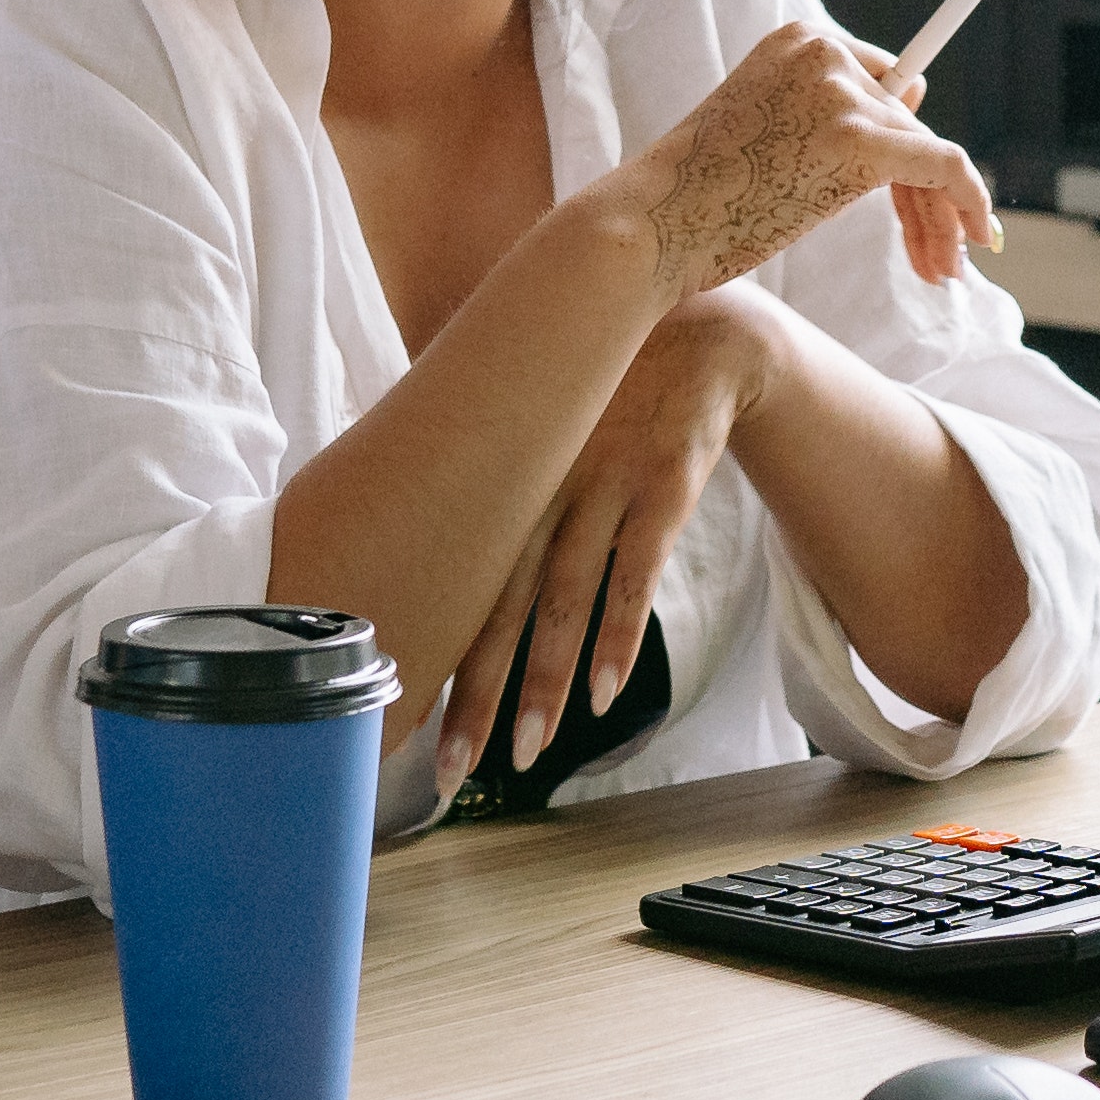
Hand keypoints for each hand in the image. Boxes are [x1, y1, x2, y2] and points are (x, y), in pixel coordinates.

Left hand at [435, 289, 787, 791]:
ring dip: (543, 681)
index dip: (429, 653)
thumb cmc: (610, 383)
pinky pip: (637, 570)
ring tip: (521, 752)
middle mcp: (542, 487)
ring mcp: (604, 486)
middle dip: (471, 694)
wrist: (701, 327)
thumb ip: (489, 466)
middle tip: (446, 772)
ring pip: (562, 599)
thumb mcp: (539, 413)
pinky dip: (621, 632)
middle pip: (497, 607)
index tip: (398, 722)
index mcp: (503, 477)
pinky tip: (606, 691)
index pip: (454, 583)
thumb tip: (423, 520)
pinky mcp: (665, 484)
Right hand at [635, 25, 998, 295]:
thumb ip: (829, 114)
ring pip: (928, 153)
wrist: (654, 225)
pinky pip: (945, 166)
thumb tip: (913, 91)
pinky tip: (979, 238)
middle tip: (937, 258)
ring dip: (941, 217)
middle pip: (908, 125)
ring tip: (942, 269)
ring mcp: (840, 92)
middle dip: (927, 197)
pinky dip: (971, 201)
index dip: (907, 147)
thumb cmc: (699, 196)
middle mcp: (825, 52)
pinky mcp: (858, 138)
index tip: (922, 199)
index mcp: (799, 40)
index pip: (882, 85)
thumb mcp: (765, 130)